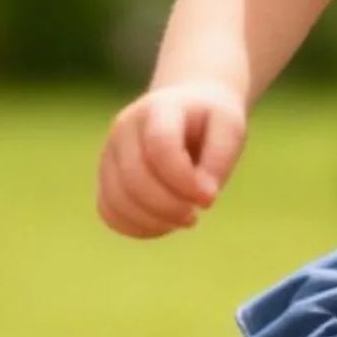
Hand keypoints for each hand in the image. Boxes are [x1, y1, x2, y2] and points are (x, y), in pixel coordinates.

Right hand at [97, 80, 247, 238]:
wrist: (186, 112)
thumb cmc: (210, 122)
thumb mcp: (229, 127)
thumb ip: (220, 157)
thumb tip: (204, 196)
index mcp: (157, 109)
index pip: (159, 146)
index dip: (184, 180)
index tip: (209, 198)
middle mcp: (124, 129)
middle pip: (134, 177)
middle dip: (170, 206)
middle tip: (196, 213)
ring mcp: (110, 155)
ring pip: (117, 199)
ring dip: (154, 221)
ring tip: (184, 219)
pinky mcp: (107, 179)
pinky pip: (110, 213)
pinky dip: (137, 227)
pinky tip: (165, 224)